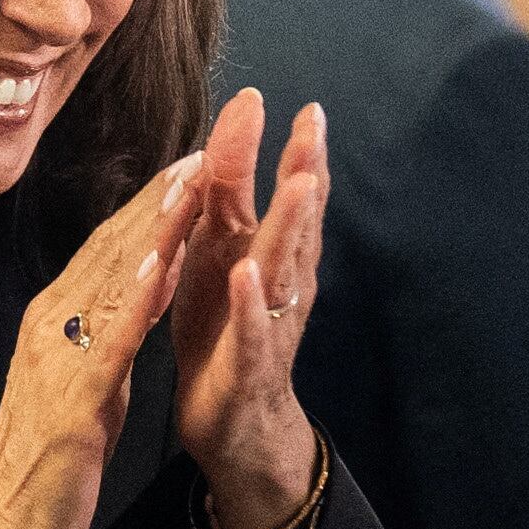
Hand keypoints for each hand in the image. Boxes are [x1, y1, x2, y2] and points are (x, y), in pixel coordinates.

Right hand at [0, 157, 201, 528]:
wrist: (10, 523)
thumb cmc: (52, 454)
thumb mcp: (92, 378)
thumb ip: (112, 333)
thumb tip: (142, 293)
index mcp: (58, 319)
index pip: (110, 249)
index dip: (151, 205)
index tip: (190, 165)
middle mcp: (54, 323)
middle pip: (113, 250)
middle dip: (160, 200)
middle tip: (203, 153)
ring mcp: (61, 356)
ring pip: (114, 281)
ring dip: (155, 231)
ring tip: (191, 187)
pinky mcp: (75, 398)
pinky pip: (110, 340)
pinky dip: (137, 299)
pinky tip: (162, 266)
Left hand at [168, 91, 327, 528]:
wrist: (233, 427)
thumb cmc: (223, 335)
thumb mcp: (215, 261)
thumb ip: (221, 205)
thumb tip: (222, 140)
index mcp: (263, 254)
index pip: (277, 193)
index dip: (285, 149)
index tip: (294, 101)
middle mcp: (278, 284)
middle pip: (293, 220)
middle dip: (304, 171)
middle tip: (313, 125)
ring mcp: (268, 324)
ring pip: (283, 269)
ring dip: (291, 226)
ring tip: (301, 183)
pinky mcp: (248, 366)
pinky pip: (252, 332)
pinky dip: (251, 304)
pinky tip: (249, 275)